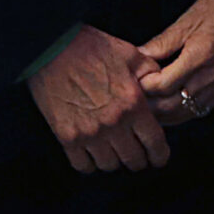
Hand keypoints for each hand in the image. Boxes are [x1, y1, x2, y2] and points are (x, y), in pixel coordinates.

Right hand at [27, 26, 171, 172]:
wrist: (51, 47)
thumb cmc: (91, 48)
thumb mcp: (130, 54)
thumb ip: (150, 73)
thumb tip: (162, 86)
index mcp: (133, 104)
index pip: (155, 144)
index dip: (159, 155)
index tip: (157, 157)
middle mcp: (113, 123)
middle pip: (133, 160)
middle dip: (138, 159)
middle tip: (136, 153)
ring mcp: (89, 133)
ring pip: (109, 166)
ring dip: (114, 160)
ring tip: (112, 150)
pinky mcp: (66, 136)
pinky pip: (83, 165)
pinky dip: (89, 162)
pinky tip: (91, 152)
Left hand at [137, 0, 213, 124]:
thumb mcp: (188, 19)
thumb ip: (162, 42)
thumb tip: (139, 55)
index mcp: (198, 60)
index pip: (160, 87)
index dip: (141, 86)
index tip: (130, 79)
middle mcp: (212, 80)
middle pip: (170, 108)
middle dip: (149, 105)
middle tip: (133, 96)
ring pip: (186, 114)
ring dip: (165, 113)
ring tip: (149, 102)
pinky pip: (202, 109)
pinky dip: (183, 110)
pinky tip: (172, 101)